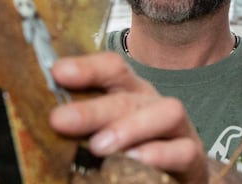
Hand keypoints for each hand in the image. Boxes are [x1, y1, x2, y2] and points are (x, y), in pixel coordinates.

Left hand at [49, 52, 208, 182]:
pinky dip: (160, 154)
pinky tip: (137, 160)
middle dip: (94, 107)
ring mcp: (179, 130)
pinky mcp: (193, 159)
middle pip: (129, 95)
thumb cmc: (130, 156)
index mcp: (130, 94)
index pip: (113, 70)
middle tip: (61, 120)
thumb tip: (47, 121)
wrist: (173, 180)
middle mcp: (155, 105)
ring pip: (166, 112)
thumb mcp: (102, 136)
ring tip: (99, 146)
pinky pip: (184, 151)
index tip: (57, 72)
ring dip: (131, 127)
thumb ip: (80, 128)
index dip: (87, 68)